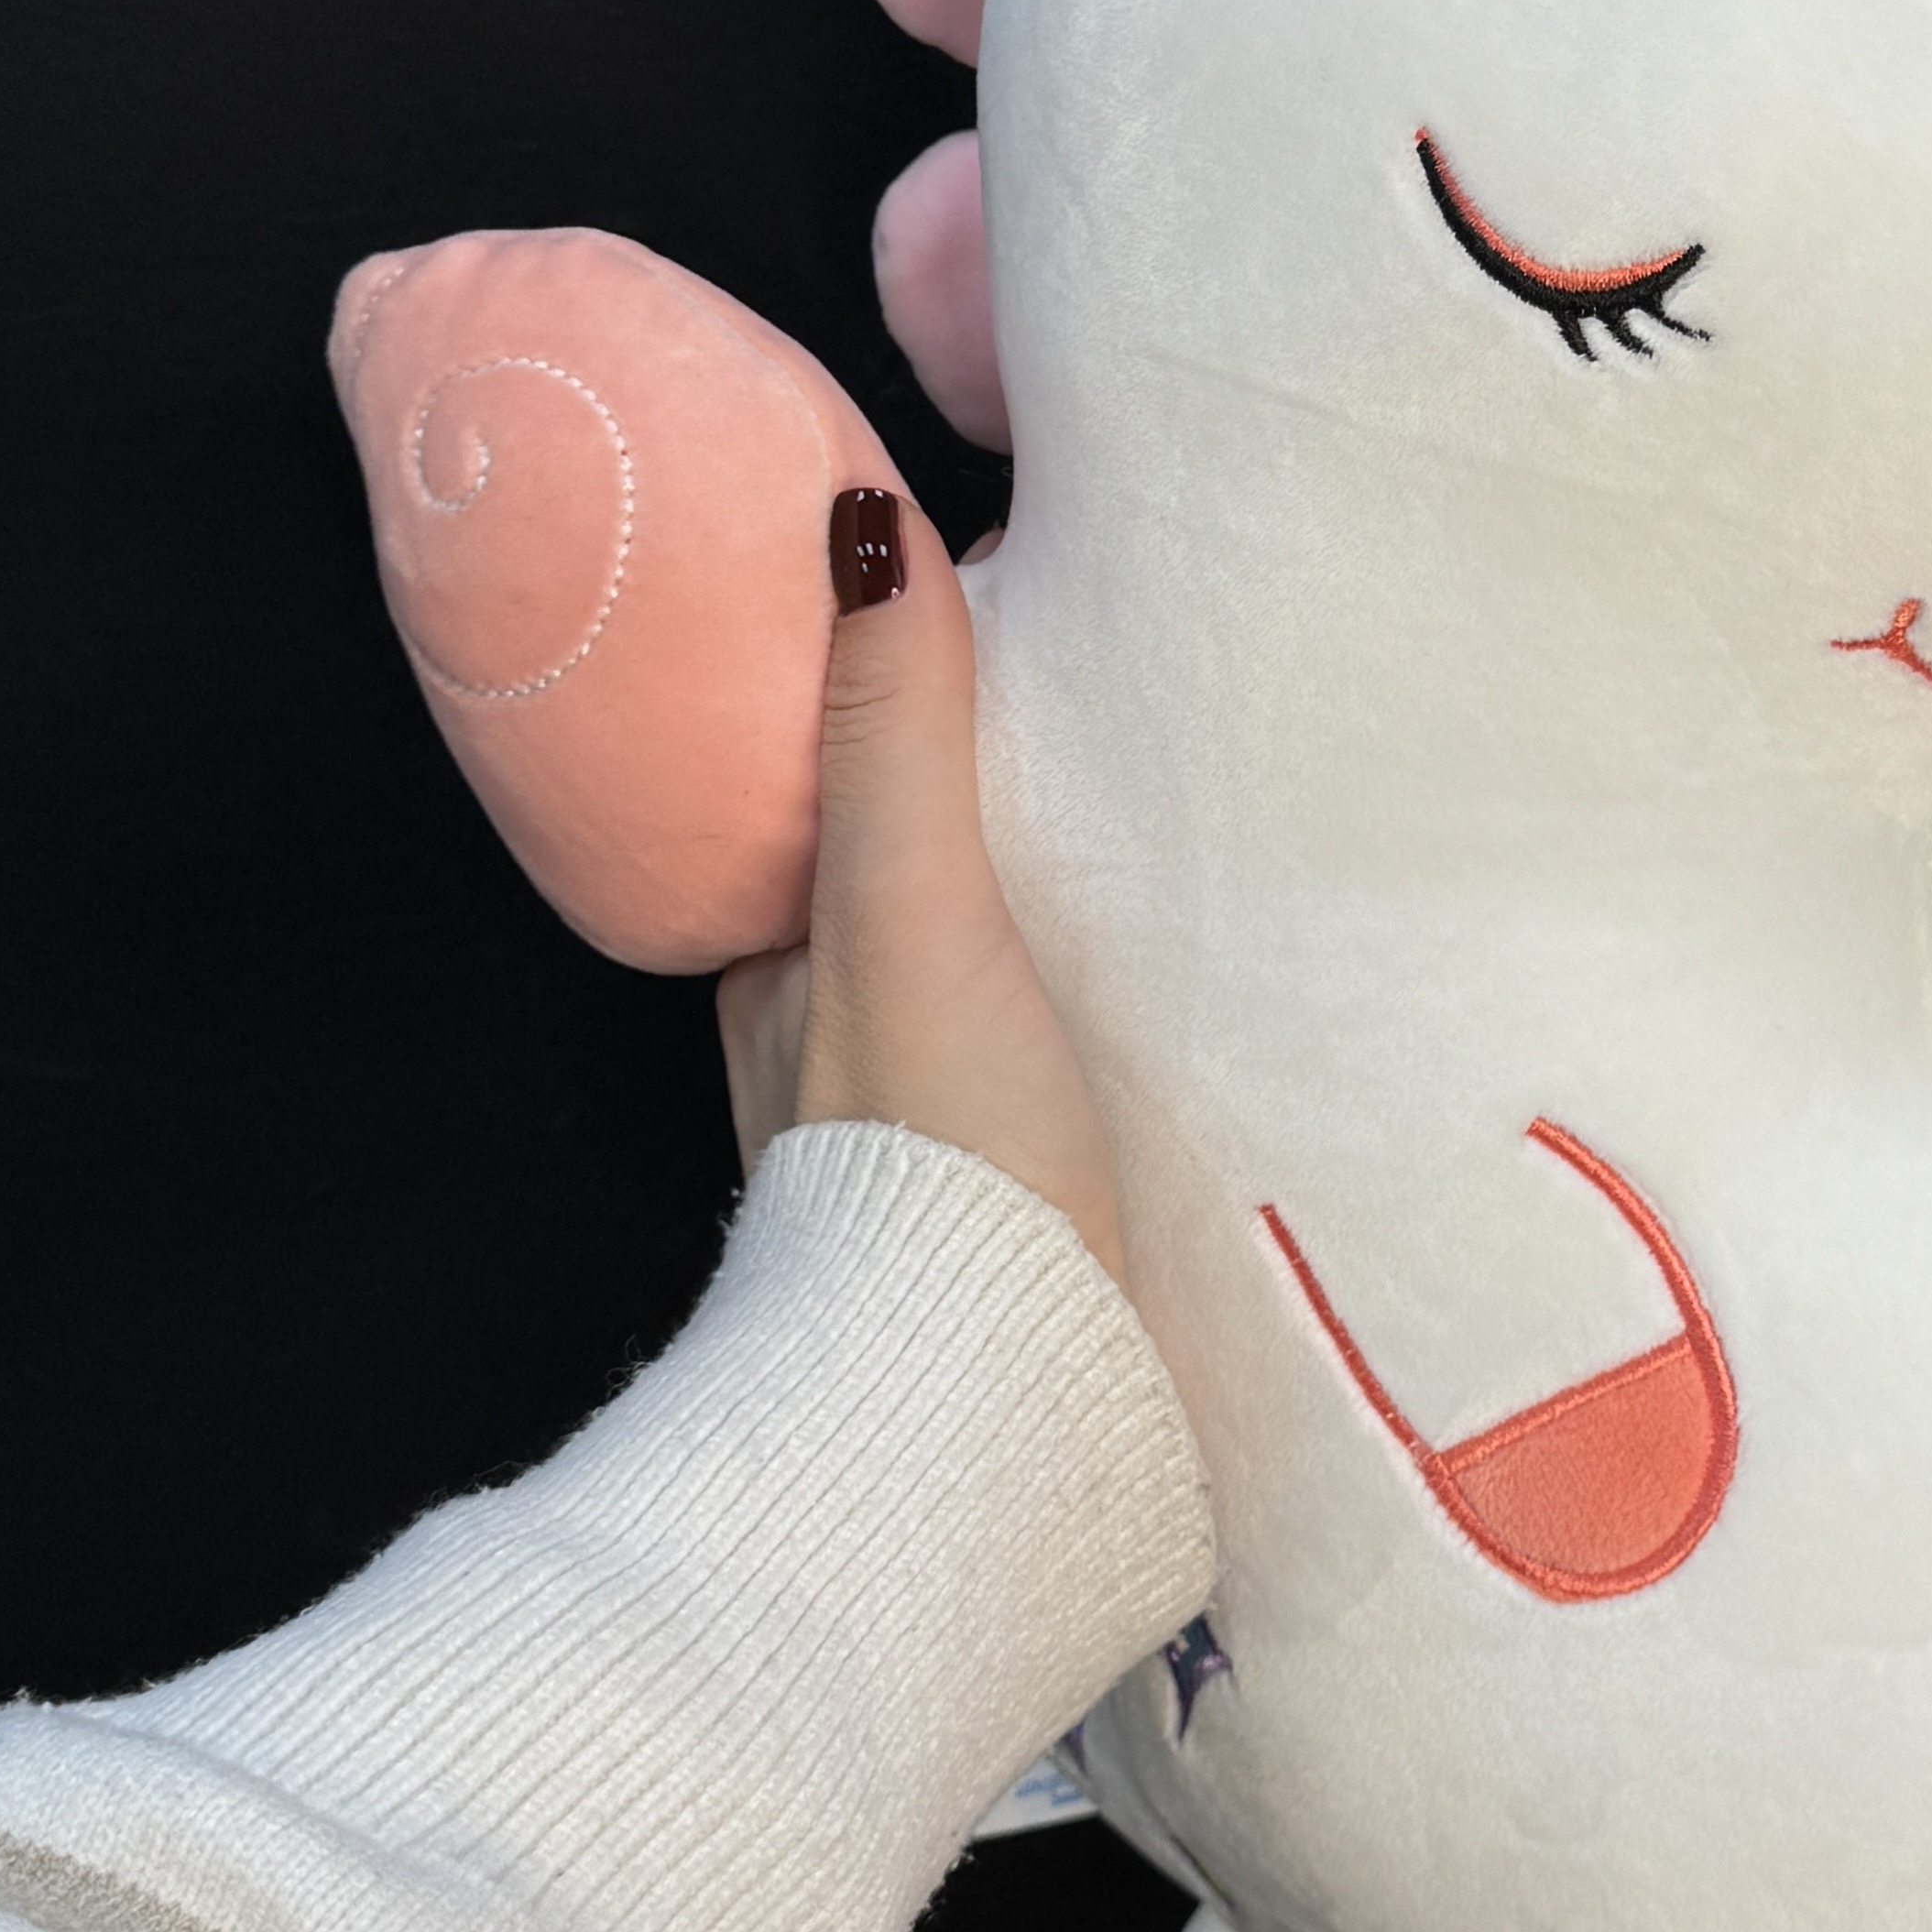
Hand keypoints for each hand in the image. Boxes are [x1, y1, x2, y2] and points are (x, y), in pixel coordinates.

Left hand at [714, 493, 1126, 1282]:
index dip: (877, 722)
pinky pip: (1038, 1083)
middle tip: (1083, 734)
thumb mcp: (907, 907)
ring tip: (1149, 864)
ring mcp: (916, 1154)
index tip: (972, 628)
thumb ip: (892, 731)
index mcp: (771, 980)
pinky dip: (1081, 1031)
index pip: (818, 808)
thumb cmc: (931, 1157)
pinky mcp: (1016, 1225)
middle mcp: (822, 1065)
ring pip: (965, 995)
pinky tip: (1159, 1026)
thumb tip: (861, 520)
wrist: (1003, 1411)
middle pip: (891, 899)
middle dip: (964, 827)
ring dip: (1034, 938)